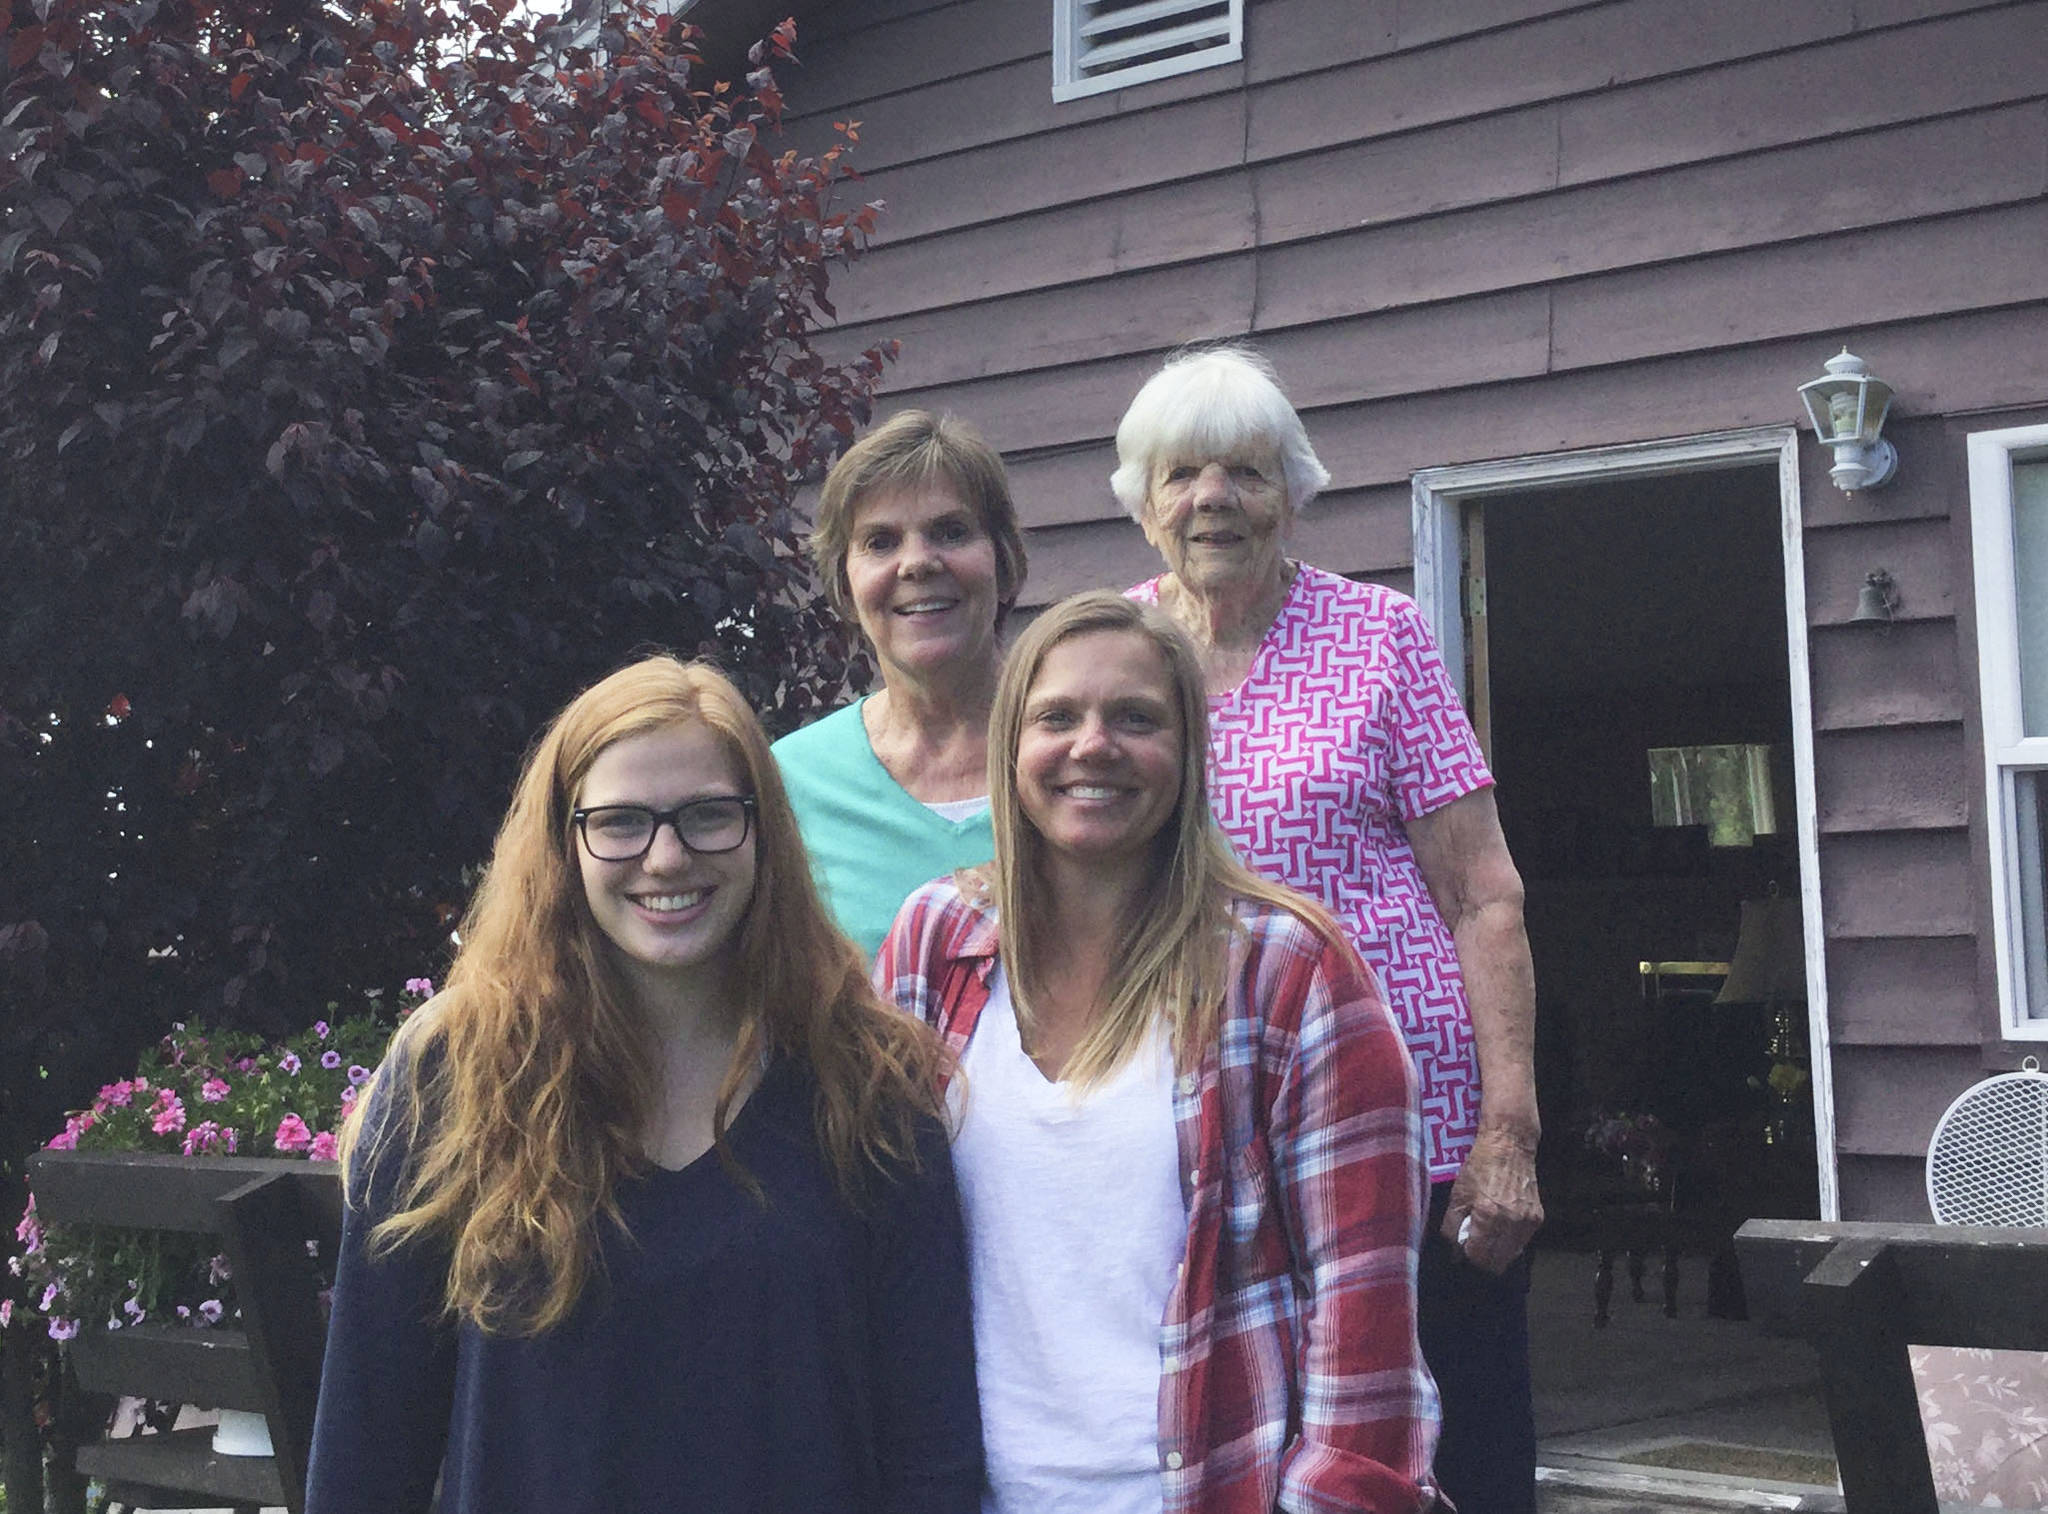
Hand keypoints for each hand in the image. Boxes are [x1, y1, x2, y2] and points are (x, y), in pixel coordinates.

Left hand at [1439, 1122, 1542, 1273]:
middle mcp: (1511, 1222)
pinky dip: (1511, 1242)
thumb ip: (1452, 1226)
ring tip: (1487, 1238)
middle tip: (1474, 1248)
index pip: (1480, 1257)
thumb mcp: (1458, 1194)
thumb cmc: (1479, 1167)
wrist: (1510, 1146)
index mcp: (1488, 1216)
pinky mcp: (1538, 1218)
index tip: (1463, 1253)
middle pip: (1498, 1262)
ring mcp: (1527, 1222)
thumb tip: (1453, 1251)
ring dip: (1498, 1253)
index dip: (1469, 1258)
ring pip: (1512, 1255)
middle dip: (1484, 1260)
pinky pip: (1523, 1242)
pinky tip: (1501, 1230)